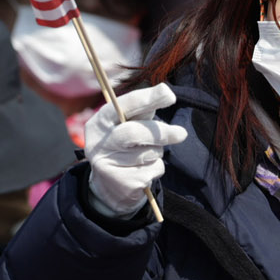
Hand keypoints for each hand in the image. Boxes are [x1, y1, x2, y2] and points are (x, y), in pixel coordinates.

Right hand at [82, 83, 186, 216]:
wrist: (109, 187)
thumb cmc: (123, 147)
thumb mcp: (127, 125)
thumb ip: (144, 110)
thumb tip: (166, 92)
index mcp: (100, 121)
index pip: (124, 106)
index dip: (147, 98)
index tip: (169, 93)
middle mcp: (98, 142)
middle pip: (135, 133)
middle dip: (162, 132)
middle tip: (182, 133)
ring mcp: (107, 164)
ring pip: (147, 153)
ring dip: (157, 153)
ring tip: (146, 156)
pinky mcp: (121, 182)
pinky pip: (152, 171)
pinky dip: (155, 170)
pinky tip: (142, 171)